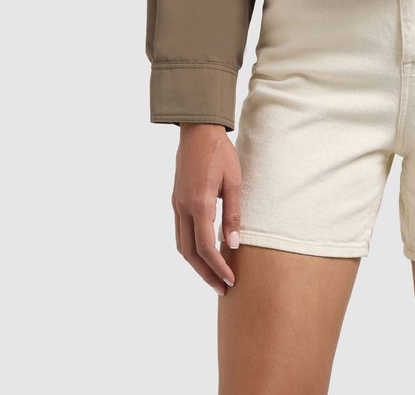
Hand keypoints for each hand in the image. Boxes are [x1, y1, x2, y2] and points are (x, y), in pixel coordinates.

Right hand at [172, 123, 240, 295]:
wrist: (197, 131)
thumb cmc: (220, 152)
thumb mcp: (234, 180)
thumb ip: (233, 213)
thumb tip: (234, 243)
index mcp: (199, 202)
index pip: (205, 246)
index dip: (217, 267)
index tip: (230, 281)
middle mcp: (183, 207)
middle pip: (190, 253)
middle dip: (206, 274)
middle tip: (222, 289)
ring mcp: (176, 205)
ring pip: (181, 245)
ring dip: (196, 264)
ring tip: (214, 277)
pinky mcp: (176, 201)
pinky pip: (180, 233)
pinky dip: (190, 249)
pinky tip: (204, 253)